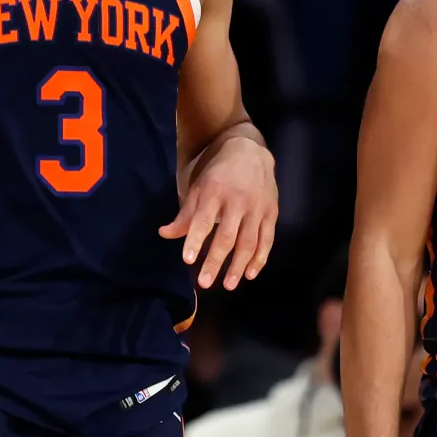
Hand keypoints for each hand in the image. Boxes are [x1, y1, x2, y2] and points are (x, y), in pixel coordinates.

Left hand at [160, 135, 277, 289]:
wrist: (250, 151)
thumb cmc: (218, 173)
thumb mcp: (198, 188)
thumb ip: (185, 215)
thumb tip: (165, 234)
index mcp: (214, 193)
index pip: (203, 220)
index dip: (196, 240)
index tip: (187, 260)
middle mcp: (237, 201)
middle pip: (227, 236)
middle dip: (215, 261)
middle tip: (205, 283)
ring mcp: (257, 208)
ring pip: (249, 242)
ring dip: (238, 266)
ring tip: (228, 285)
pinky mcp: (271, 212)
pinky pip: (267, 240)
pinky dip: (259, 258)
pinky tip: (250, 274)